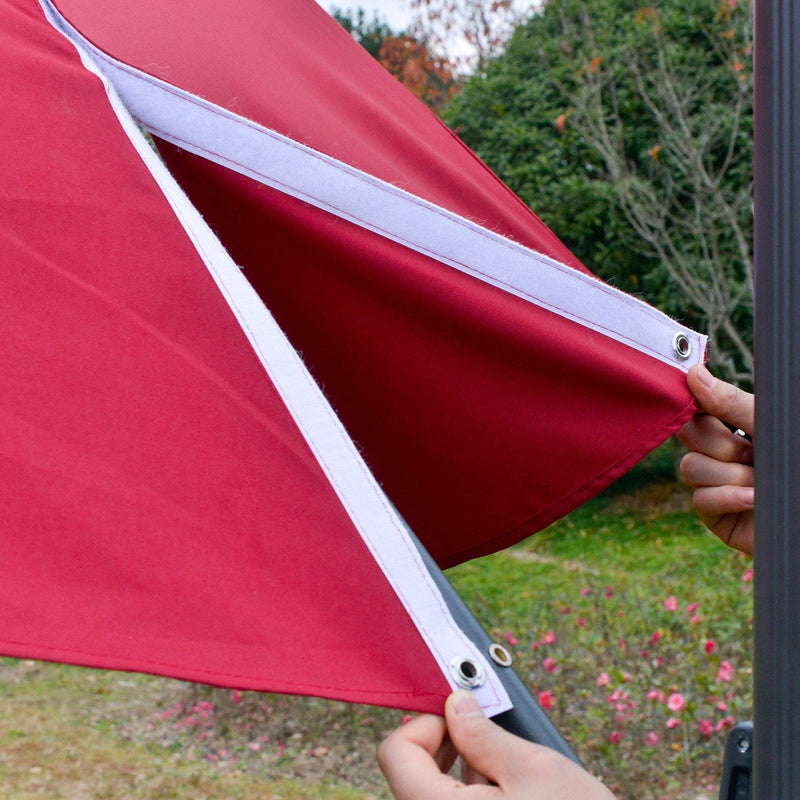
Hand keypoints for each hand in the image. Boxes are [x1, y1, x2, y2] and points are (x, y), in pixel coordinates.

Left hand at [378, 691, 616, 799]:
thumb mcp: (534, 770)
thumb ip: (482, 735)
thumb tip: (456, 705)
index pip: (396, 755)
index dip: (425, 725)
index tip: (459, 719)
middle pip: (410, 776)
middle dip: (444, 747)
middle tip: (481, 735)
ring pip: (431, 796)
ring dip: (458, 776)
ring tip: (504, 773)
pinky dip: (468, 798)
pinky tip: (507, 796)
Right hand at [677, 364, 753, 554]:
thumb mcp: (773, 428)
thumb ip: (734, 404)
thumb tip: (694, 374)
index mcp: (740, 427)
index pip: (701, 407)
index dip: (695, 402)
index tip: (700, 399)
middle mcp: (726, 453)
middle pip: (689, 434)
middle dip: (720, 443)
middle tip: (751, 452)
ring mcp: (718, 484)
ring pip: (691, 467)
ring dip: (730, 475)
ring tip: (762, 484)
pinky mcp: (716, 515)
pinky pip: (701, 499)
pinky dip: (728, 498)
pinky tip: (755, 501)